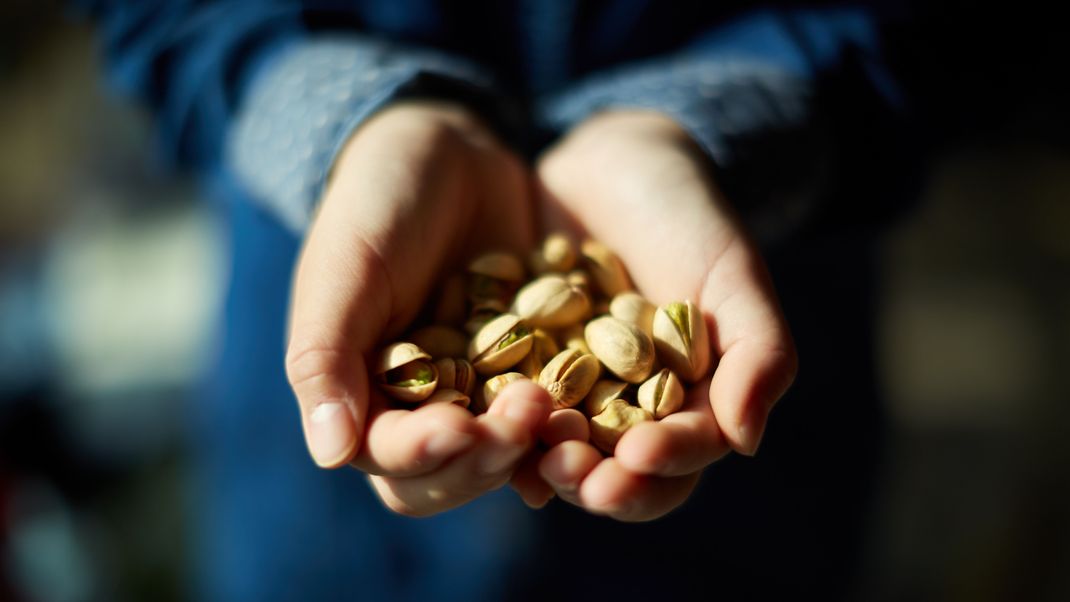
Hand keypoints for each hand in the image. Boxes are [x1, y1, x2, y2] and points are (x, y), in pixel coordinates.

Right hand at [285, 101, 552, 515]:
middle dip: (487, 458)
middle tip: (525, 417)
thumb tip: (330, 454)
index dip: (423, 454)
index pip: (390, 457)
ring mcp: (485, 391)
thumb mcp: (344, 270)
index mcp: (366, 397)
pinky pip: (559, 407)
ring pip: (510, 452)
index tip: (458, 429)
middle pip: (454, 472)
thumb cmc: (376, 204)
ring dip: (536, 445)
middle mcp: (425, 409)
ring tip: (562, 412)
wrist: (446, 152)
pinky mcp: (536, 367)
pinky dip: (576, 414)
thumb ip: (325, 358)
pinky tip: (599, 410)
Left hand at [517, 110, 797, 520]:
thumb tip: (746, 442)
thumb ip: (757, 353)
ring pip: (551, 447)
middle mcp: (619, 413)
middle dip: (596, 481)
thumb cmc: (688, 217)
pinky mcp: (507, 365)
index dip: (664, 465)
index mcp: (683, 406)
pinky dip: (490, 417)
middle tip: (572, 477)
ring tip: (527, 457)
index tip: (641, 455)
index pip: (680, 456)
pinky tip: (475, 422)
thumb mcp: (731, 275)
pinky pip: (495, 402)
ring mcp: (561, 393)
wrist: (614, 162)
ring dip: (538, 461)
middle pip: (612, 471)